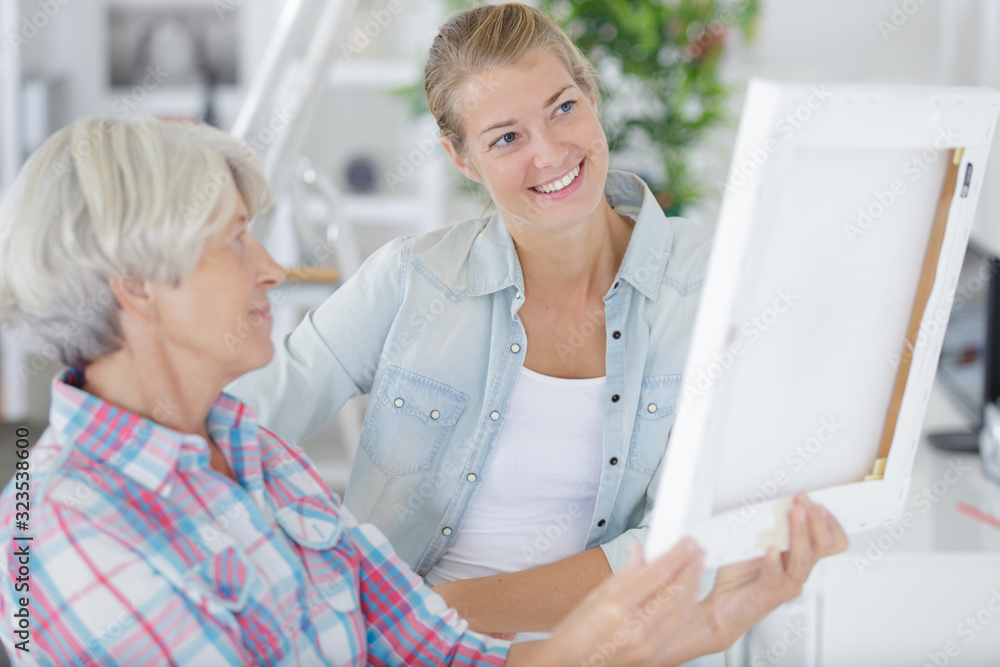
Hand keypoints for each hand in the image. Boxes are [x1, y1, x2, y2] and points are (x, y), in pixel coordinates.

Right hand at [515, 538, 703, 666]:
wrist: (569, 666)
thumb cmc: (575, 635)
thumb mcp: (593, 597)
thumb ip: (623, 573)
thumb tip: (639, 551)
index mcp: (615, 607)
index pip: (656, 574)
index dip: (676, 555)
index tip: (686, 542)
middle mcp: (634, 628)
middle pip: (674, 591)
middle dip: (690, 567)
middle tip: (697, 551)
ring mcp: (646, 646)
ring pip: (681, 611)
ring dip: (693, 586)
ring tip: (697, 568)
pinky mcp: (652, 658)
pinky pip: (677, 629)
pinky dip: (686, 608)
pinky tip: (689, 595)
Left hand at [695, 492, 848, 651]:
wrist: (723, 608)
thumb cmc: (739, 577)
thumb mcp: (756, 543)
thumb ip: (768, 527)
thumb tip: (774, 504)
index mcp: (799, 559)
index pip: (831, 542)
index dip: (829, 521)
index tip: (813, 502)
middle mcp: (797, 571)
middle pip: (823, 546)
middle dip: (815, 519)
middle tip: (803, 502)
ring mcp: (786, 584)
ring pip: (804, 558)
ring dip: (800, 532)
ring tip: (794, 513)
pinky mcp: (770, 594)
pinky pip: (777, 577)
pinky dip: (774, 562)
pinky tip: (770, 550)